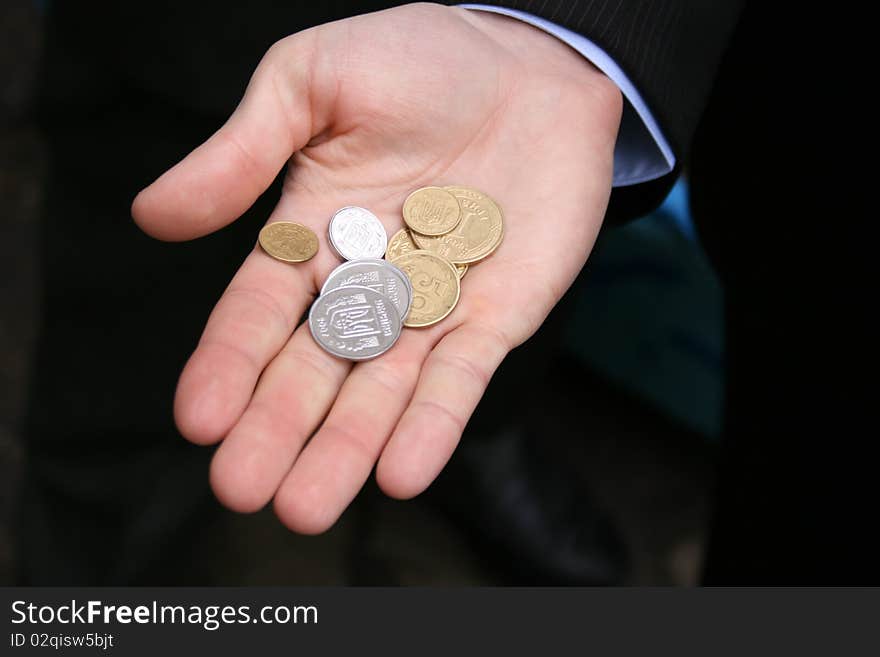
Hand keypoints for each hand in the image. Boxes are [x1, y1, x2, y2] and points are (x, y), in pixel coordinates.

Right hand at [132, 3, 621, 532]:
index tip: (198, 418)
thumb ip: (241, 152)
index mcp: (308, 235)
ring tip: (305, 508)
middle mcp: (363, 285)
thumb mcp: (311, 82)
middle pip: (312, 369)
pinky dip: (432, 426)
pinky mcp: (496, 318)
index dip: (228, 365)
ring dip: (346, 449)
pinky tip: (400, 474)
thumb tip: (150, 216)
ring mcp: (431, 308)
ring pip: (380, 391)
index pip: (256, 313)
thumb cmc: (418, 59)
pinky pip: (460, 380)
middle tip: (243, 490)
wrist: (530, 63)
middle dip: (278, 429)